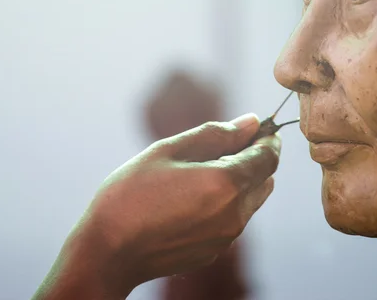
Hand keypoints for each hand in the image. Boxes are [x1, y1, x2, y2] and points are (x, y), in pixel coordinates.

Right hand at [33, 113, 280, 299]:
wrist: (107, 253)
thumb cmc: (131, 195)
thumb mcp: (168, 151)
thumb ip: (215, 135)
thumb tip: (251, 122)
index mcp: (225, 184)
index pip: (269, 157)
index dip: (268, 139)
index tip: (259, 127)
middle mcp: (234, 213)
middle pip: (265, 178)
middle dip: (254, 158)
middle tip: (224, 145)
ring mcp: (226, 237)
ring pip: (251, 200)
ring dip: (240, 180)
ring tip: (201, 170)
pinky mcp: (215, 251)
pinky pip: (234, 219)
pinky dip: (226, 202)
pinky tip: (192, 196)